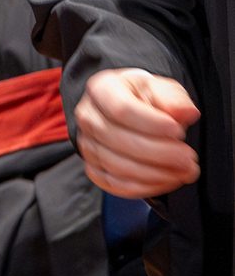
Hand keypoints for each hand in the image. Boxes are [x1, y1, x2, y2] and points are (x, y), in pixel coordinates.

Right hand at [74, 67, 200, 197]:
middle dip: (159, 153)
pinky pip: (115, 184)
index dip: (151, 124)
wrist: (131, 112)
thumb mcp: (162, 88)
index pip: (121, 109)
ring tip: (185, 170)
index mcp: (101, 90)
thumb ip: (174, 99)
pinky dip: (145, 187)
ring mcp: (87, 145)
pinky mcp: (94, 168)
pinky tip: (168, 180)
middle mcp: (88, 117)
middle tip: (188, 157)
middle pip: (117, 139)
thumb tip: (186, 113)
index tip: (178, 131)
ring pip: (116, 165)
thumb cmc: (145, 99)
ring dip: (155, 173)